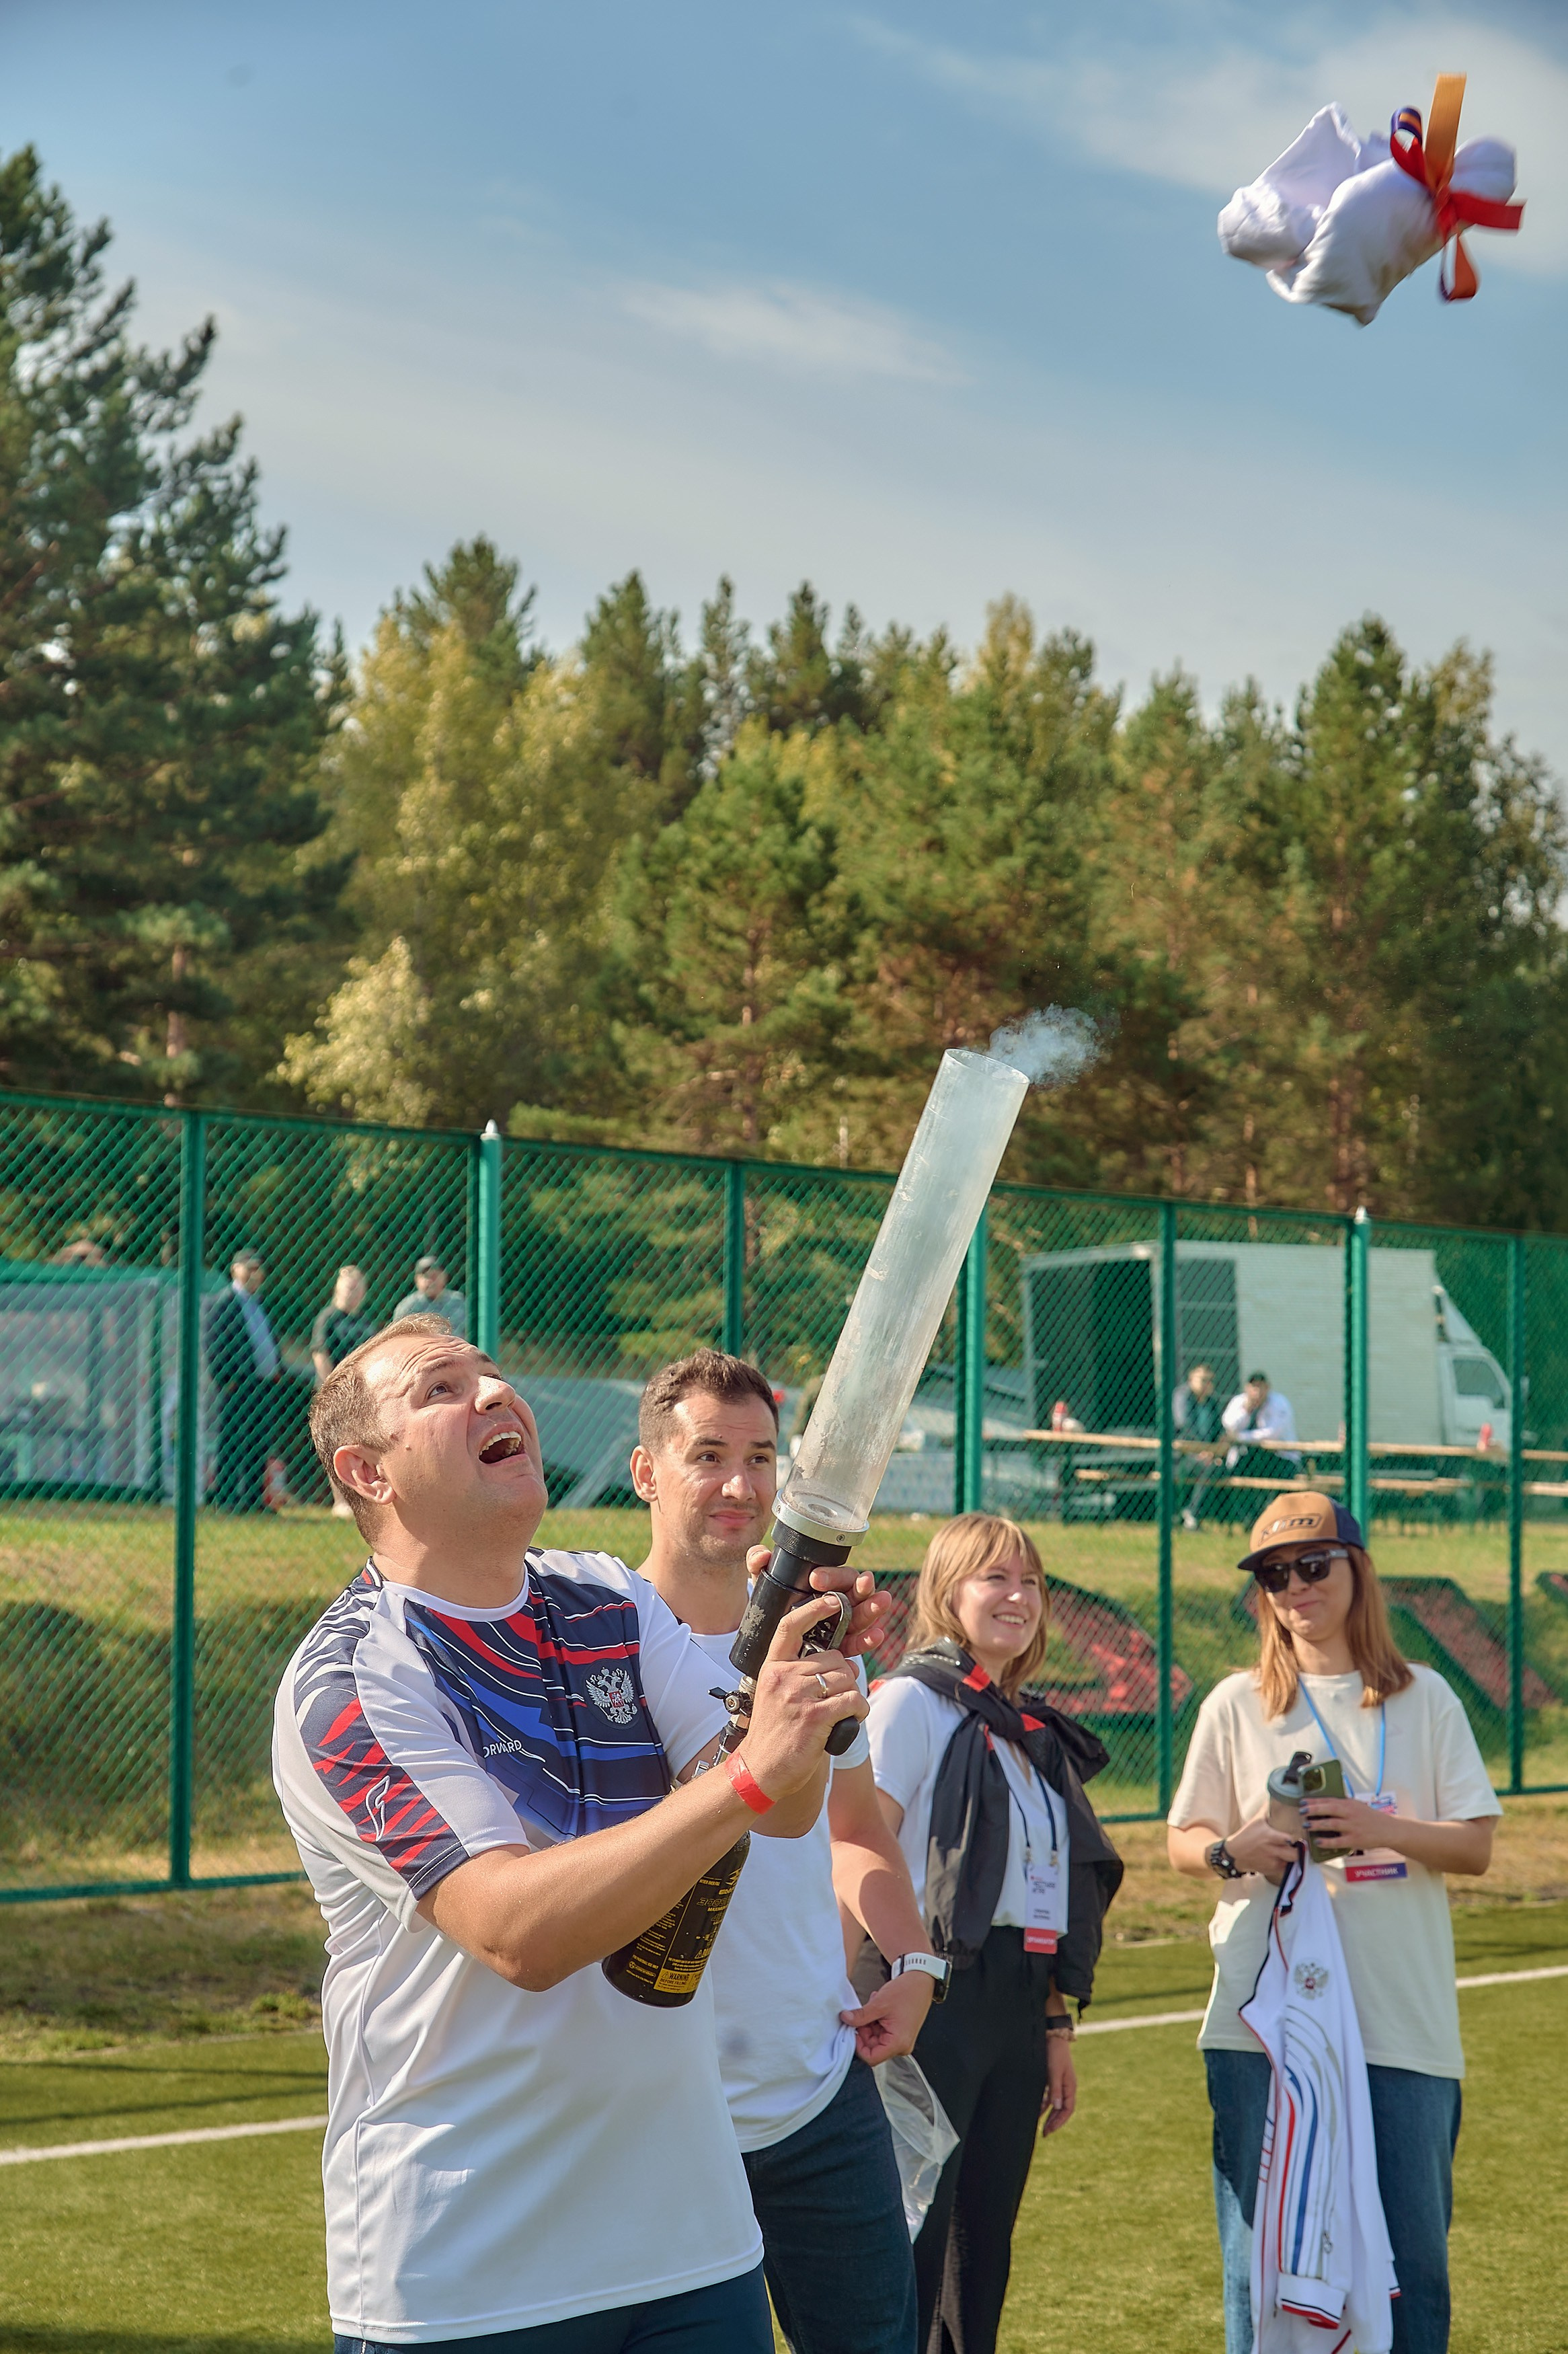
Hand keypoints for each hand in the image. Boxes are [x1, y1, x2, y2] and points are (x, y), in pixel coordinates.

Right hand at [739, 1595, 869, 1800]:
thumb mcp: (775, 1694)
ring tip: (842, 1714)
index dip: (814, 1609)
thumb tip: (843, 1661)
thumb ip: (799, 1674)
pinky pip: (853, 1700)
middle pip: (834, 1658)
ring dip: (852, 1696)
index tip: (833, 1600)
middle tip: (838, 1699)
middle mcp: (784, 1676)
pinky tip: (850, 1721)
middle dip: (844, 1677)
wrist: (760, 1770)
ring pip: (847, 1678)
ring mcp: (799, 1695)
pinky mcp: (815, 1716)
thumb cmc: (773, 1734)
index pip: (790, 1627)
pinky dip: (859, 1711)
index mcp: (773, 1667)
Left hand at [745, 1548, 891, 1662]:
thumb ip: (758, 1563)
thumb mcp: (764, 1584)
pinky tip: (876, 1635)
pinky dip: (867, 1639)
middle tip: (864, 1582)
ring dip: (872, 1608)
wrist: (771, 1639)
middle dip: (861, 1587)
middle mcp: (837, 1600)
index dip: (831, 1574)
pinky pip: (857, 1643)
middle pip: (855, 1591)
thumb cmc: (772, 1604)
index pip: (834, 1574)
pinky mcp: (843, 1646)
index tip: (815, 1579)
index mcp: (823, 1583)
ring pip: (861, 1615)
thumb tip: (762, 1555)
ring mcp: (843, 1623)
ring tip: (883, 1601)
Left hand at [840, 1969, 932, 2065]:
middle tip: (861, 2014)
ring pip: (875, 2039)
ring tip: (874, 2007)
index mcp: (898, 2043)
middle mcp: (901, 2046)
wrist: (921, 1982)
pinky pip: (882, 2033)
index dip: (858, 2046)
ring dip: (870, 2024)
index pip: (871, 2058)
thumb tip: (845, 2019)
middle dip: (864, 2031)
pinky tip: (879, 2008)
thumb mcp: (879, 2004)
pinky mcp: (899, 2034)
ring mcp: (901, 2040)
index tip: (851, 2031)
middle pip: (873, 2048)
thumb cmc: (907, 1992)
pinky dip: (876, 2021)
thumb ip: (861, 2015)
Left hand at [1041, 2034, 1076, 2134]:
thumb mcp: (1054, 2071)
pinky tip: (1038, 2110)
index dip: (1059, 2121)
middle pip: (1062, 2109)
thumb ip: (1055, 2089)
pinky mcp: (1052, 2078)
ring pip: (1055, 2104)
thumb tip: (1057, 2107)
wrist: (1052, 2035)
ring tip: (1041, 2126)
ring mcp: (1059, 2082)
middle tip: (1045, 2133)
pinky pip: (1050, 2096)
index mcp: (1070, 2086)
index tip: (1050, 2130)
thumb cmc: (1055, 2052)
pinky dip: (1045, 2104)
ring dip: (1049, 2115)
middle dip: (1054, 2122)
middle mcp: (1066, 2086)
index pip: (1067, 2109)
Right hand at [1225, 1814, 1299, 1883]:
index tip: (1301, 1834)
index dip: (1298, 1837)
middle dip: (1299, 1850)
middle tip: (1299, 1845)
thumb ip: (1267, 1809)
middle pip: (1295, 1854)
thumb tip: (1277, 1796)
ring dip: (1293, 1857)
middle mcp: (1272, 1851)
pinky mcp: (1271, 1870)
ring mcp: (1272, 1862)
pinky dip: (1286, 1863)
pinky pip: (1285, 1868)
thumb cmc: (1246, 1835)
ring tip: (1291, 1850)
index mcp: (1269, 1836)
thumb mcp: (1256, 1820)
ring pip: (1292, 1862)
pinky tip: (1282, 1857)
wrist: (1235, 1854)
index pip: (1290, 1839)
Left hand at [1301, 1795, 1388, 1852]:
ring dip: (1317, 1824)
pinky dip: (1327, 1842)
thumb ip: (1342, 1804)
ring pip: (1332, 1824)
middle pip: (1329, 1809)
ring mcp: (1352, 1827)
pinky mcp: (1355, 1840)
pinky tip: (1318, 1842)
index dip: (1314, 1801)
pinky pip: (1338, 1841)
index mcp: (1349, 1804)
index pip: (1328, 1800)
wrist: (1387, 1829)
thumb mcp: (1356, 1805)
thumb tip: (1323, 1802)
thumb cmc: (1369, 1817)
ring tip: (1306, 1824)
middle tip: (1302, 1811)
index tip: (1302, 1801)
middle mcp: (1350, 1814)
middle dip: (1314, 1809)